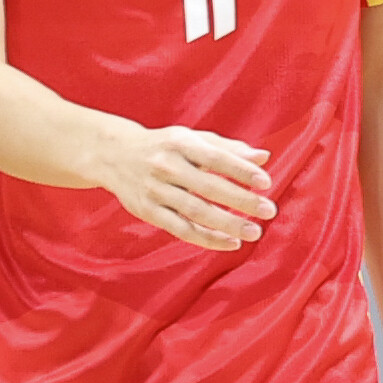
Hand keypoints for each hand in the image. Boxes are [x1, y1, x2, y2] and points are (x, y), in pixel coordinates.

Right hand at [93, 121, 275, 249]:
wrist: (113, 154)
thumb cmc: (164, 146)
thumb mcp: (192, 139)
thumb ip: (228, 148)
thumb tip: (263, 157)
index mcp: (180, 143)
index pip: (216, 158)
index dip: (241, 171)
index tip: (265, 182)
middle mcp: (166, 166)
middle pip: (208, 187)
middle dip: (241, 200)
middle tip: (269, 211)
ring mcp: (155, 190)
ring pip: (196, 212)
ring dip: (227, 224)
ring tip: (254, 232)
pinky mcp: (148, 211)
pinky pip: (181, 229)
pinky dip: (207, 239)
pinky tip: (231, 243)